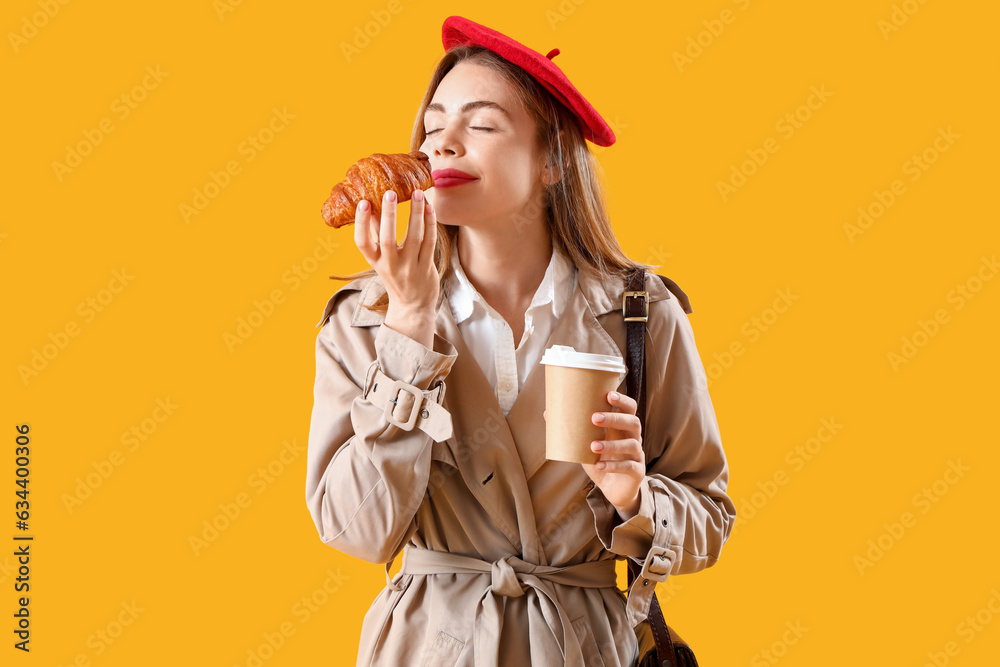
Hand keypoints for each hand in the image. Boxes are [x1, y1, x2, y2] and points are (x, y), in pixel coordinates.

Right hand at [354, 189, 438, 317]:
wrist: (412, 305)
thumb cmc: (394, 275)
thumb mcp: (380, 258)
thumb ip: (376, 233)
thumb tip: (370, 205)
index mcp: (374, 261)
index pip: (362, 243)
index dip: (361, 223)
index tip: (363, 202)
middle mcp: (390, 265)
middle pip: (388, 239)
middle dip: (389, 215)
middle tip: (390, 192)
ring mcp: (410, 267)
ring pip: (414, 238)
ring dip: (416, 214)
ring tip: (417, 193)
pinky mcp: (426, 267)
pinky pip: (429, 242)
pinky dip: (430, 224)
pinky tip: (430, 208)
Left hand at [545, 392, 645, 517]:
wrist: (613, 490)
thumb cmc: (599, 461)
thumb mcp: (585, 445)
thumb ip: (572, 431)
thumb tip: (546, 413)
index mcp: (622, 427)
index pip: (629, 408)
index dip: (622, 400)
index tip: (608, 394)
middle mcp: (633, 438)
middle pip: (633, 422)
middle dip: (614, 418)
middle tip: (594, 418)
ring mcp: (637, 455)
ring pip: (631, 444)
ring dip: (611, 444)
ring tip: (592, 446)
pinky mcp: (637, 472)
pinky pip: (628, 467)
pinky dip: (613, 466)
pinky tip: (599, 466)